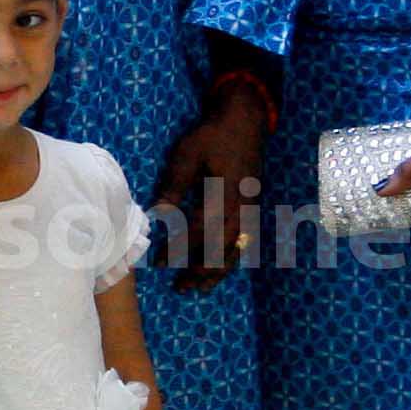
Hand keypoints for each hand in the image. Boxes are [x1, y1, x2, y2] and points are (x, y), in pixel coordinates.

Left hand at [149, 91, 271, 289]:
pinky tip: (221, 268)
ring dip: (217, 271)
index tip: (159, 263)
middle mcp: (240, 208)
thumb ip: (174, 186)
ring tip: (201, 288)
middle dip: (199, 271)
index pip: (197, 231)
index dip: (178, 250)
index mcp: (223, 194)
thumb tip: (157, 214)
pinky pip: (244, 242)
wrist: (245, 121)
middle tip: (181, 287)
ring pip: (236, 250)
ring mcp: (250, 210)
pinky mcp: (252, 208)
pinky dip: (232, 259)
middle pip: (220, 249)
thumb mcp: (187, 154)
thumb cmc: (212, 135)